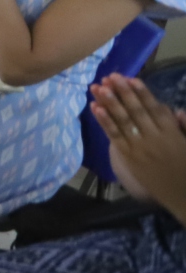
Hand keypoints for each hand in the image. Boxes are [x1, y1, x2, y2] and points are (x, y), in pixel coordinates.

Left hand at [90, 74, 185, 210]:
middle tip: (110, 76)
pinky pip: (115, 136)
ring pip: (122, 120)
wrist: (183, 197)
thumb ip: (183, 126)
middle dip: (122, 92)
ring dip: (109, 102)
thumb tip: (175, 111)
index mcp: (172, 133)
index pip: (155, 108)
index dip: (143, 93)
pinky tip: (95, 108)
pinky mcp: (129, 158)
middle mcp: (155, 137)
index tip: (132, 78)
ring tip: (98, 87)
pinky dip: (104, 121)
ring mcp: (140, 148)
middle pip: (135, 111)